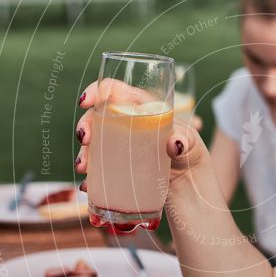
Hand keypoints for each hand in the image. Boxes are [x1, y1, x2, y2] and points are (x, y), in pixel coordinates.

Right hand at [75, 84, 208, 190]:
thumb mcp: (192, 144)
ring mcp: (119, 147)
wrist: (190, 186)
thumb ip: (187, 140)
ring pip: (93, 143)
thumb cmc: (191, 154)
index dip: (97, 91)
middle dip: (85, 125)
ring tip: (83, 167)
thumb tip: (175, 144)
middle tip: (85, 140)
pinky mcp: (116, 168)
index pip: (114, 91)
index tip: (85, 101)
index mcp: (141, 108)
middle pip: (97, 116)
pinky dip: (89, 177)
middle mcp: (126, 124)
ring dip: (84, 152)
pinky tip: (86, 185)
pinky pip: (96, 169)